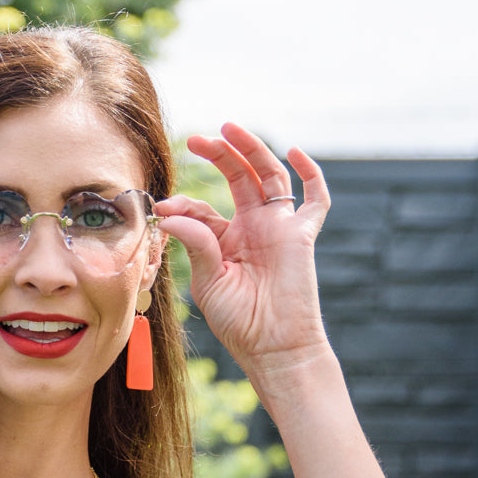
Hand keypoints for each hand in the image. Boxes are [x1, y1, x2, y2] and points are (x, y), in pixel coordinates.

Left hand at [155, 124, 330, 382]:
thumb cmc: (239, 322)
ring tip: (230, 129)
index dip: (184, 206)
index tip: (162, 208)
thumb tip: (169, 214)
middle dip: (219, 155)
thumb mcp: (209, 281)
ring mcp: (278, 228)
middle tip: (196, 140)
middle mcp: (253, 228)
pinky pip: (315, 199)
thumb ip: (196, 244)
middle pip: (238, 178)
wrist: (273, 347)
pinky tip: (295, 153)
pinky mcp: (301, 235)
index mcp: (226, 240)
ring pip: (268, 176)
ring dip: (251, 150)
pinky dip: (310, 174)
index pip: (203, 210)